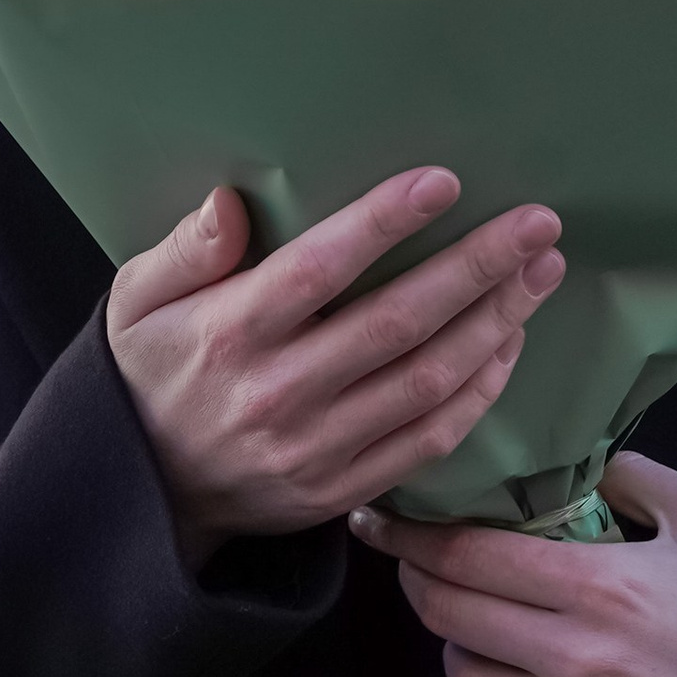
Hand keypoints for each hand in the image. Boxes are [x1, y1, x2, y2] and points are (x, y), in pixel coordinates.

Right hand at [107, 169, 563, 559]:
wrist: (141, 494)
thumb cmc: (149, 374)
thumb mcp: (137, 302)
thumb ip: (186, 249)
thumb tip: (230, 201)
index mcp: (229, 334)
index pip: (318, 270)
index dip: (384, 224)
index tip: (444, 182)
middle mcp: (278, 392)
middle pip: (397, 323)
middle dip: (477, 268)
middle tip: (538, 224)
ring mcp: (316, 448)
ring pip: (426, 381)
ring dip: (494, 324)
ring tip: (540, 273)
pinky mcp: (343, 489)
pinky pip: (429, 440)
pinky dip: (478, 392)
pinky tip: (508, 343)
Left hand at [350, 448, 676, 676]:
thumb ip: (635, 479)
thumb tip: (571, 467)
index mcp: (606, 588)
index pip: (469, 556)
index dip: (412, 537)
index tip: (380, 521)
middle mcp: (581, 662)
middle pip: (452, 615)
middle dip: (425, 584)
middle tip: (425, 569)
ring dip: (463, 651)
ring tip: (491, 634)